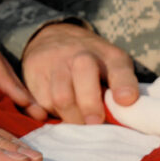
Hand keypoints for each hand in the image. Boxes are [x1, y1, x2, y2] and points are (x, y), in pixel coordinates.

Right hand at [22, 23, 139, 123]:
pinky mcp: (33, 74)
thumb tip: (124, 116)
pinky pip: (39, 104)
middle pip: (82, 78)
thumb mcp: (113, 67)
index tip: (126, 100)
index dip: (123, 84)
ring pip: (60, 97)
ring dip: (70, 117)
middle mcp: (79, 55)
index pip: (118, 68)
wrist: (54, 37)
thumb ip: (121, 89)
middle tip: (94, 123)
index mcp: (107, 56)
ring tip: (77, 122)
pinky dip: (48, 116)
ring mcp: (54, 63)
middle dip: (90, 105)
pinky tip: (57, 115)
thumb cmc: (93, 63)